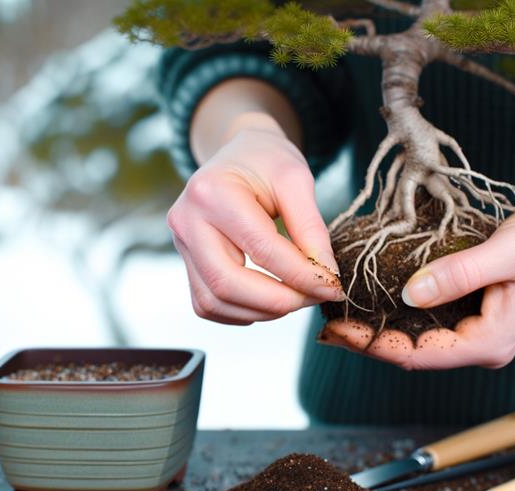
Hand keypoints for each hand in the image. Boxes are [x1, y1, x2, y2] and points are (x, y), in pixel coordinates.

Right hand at [168, 115, 343, 324]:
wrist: (238, 154)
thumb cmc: (266, 162)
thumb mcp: (295, 179)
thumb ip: (311, 228)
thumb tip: (326, 276)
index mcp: (211, 192)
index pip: (260, 248)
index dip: (301, 274)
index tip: (333, 285)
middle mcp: (186, 220)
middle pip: (227, 283)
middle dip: (278, 301)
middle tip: (315, 298)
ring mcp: (181, 245)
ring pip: (215, 301)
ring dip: (262, 311)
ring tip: (297, 297)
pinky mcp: (186, 263)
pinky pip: (208, 305)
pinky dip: (243, 312)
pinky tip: (270, 299)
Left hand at [320, 202, 514, 368]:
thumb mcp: (510, 252)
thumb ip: (460, 273)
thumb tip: (409, 294)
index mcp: (488, 343)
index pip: (418, 355)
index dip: (372, 345)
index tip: (336, 328)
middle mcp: (480, 346)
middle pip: (411, 352)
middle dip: (367, 339)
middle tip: (324, 319)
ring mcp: (476, 333)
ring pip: (417, 338)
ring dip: (378, 327)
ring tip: (339, 310)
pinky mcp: (473, 316)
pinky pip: (427, 321)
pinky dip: (397, 312)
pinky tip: (372, 298)